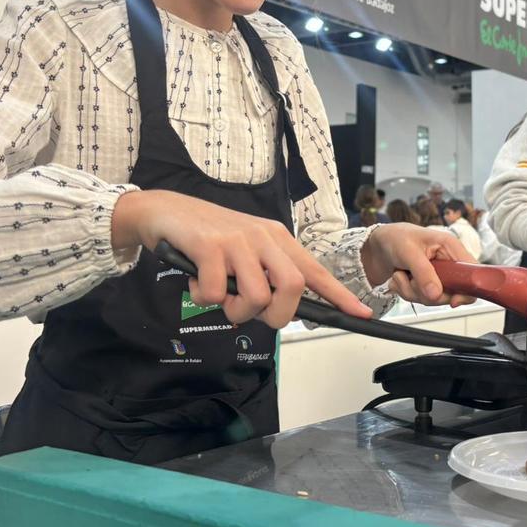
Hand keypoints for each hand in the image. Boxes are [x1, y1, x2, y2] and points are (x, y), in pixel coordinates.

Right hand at [112, 189, 371, 328]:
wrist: (165, 211)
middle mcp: (263, 237)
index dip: (339, 295)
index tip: (361, 312)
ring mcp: (237, 240)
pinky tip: (197, 283)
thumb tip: (277, 311)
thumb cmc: (208, 237)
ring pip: (256, 297)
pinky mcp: (209, 246)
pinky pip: (216, 293)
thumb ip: (264, 275)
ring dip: (234, 310)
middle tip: (250, 313)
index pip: (315, 270)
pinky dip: (204, 298)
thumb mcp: (245, 251)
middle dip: (274, 315)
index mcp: (277, 239)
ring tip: (218, 294)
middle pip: (291, 288)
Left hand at [360, 223, 477, 306]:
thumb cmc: (395, 237)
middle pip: (452, 292)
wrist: (378, 244)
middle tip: (410, 279)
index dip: (466, 290)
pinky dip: (407, 292)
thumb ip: (424, 273)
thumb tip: (436, 294)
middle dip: (427, 292)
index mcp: (450, 247)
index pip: (472, 274)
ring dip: (412, 291)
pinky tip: (399, 278)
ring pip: (435, 298)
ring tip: (400, 275)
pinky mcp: (428, 283)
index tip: (452, 300)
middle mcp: (447, 262)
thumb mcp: (408, 252)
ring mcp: (438, 274)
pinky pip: (423, 299)